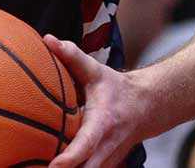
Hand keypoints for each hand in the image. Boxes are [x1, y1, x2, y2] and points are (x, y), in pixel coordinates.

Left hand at [43, 34, 150, 167]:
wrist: (147, 107)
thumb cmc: (115, 88)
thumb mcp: (95, 70)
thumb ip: (71, 55)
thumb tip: (47, 39)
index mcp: (103, 123)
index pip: (86, 145)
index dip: (70, 158)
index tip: (54, 165)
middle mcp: (107, 146)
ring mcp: (109, 160)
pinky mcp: (107, 166)